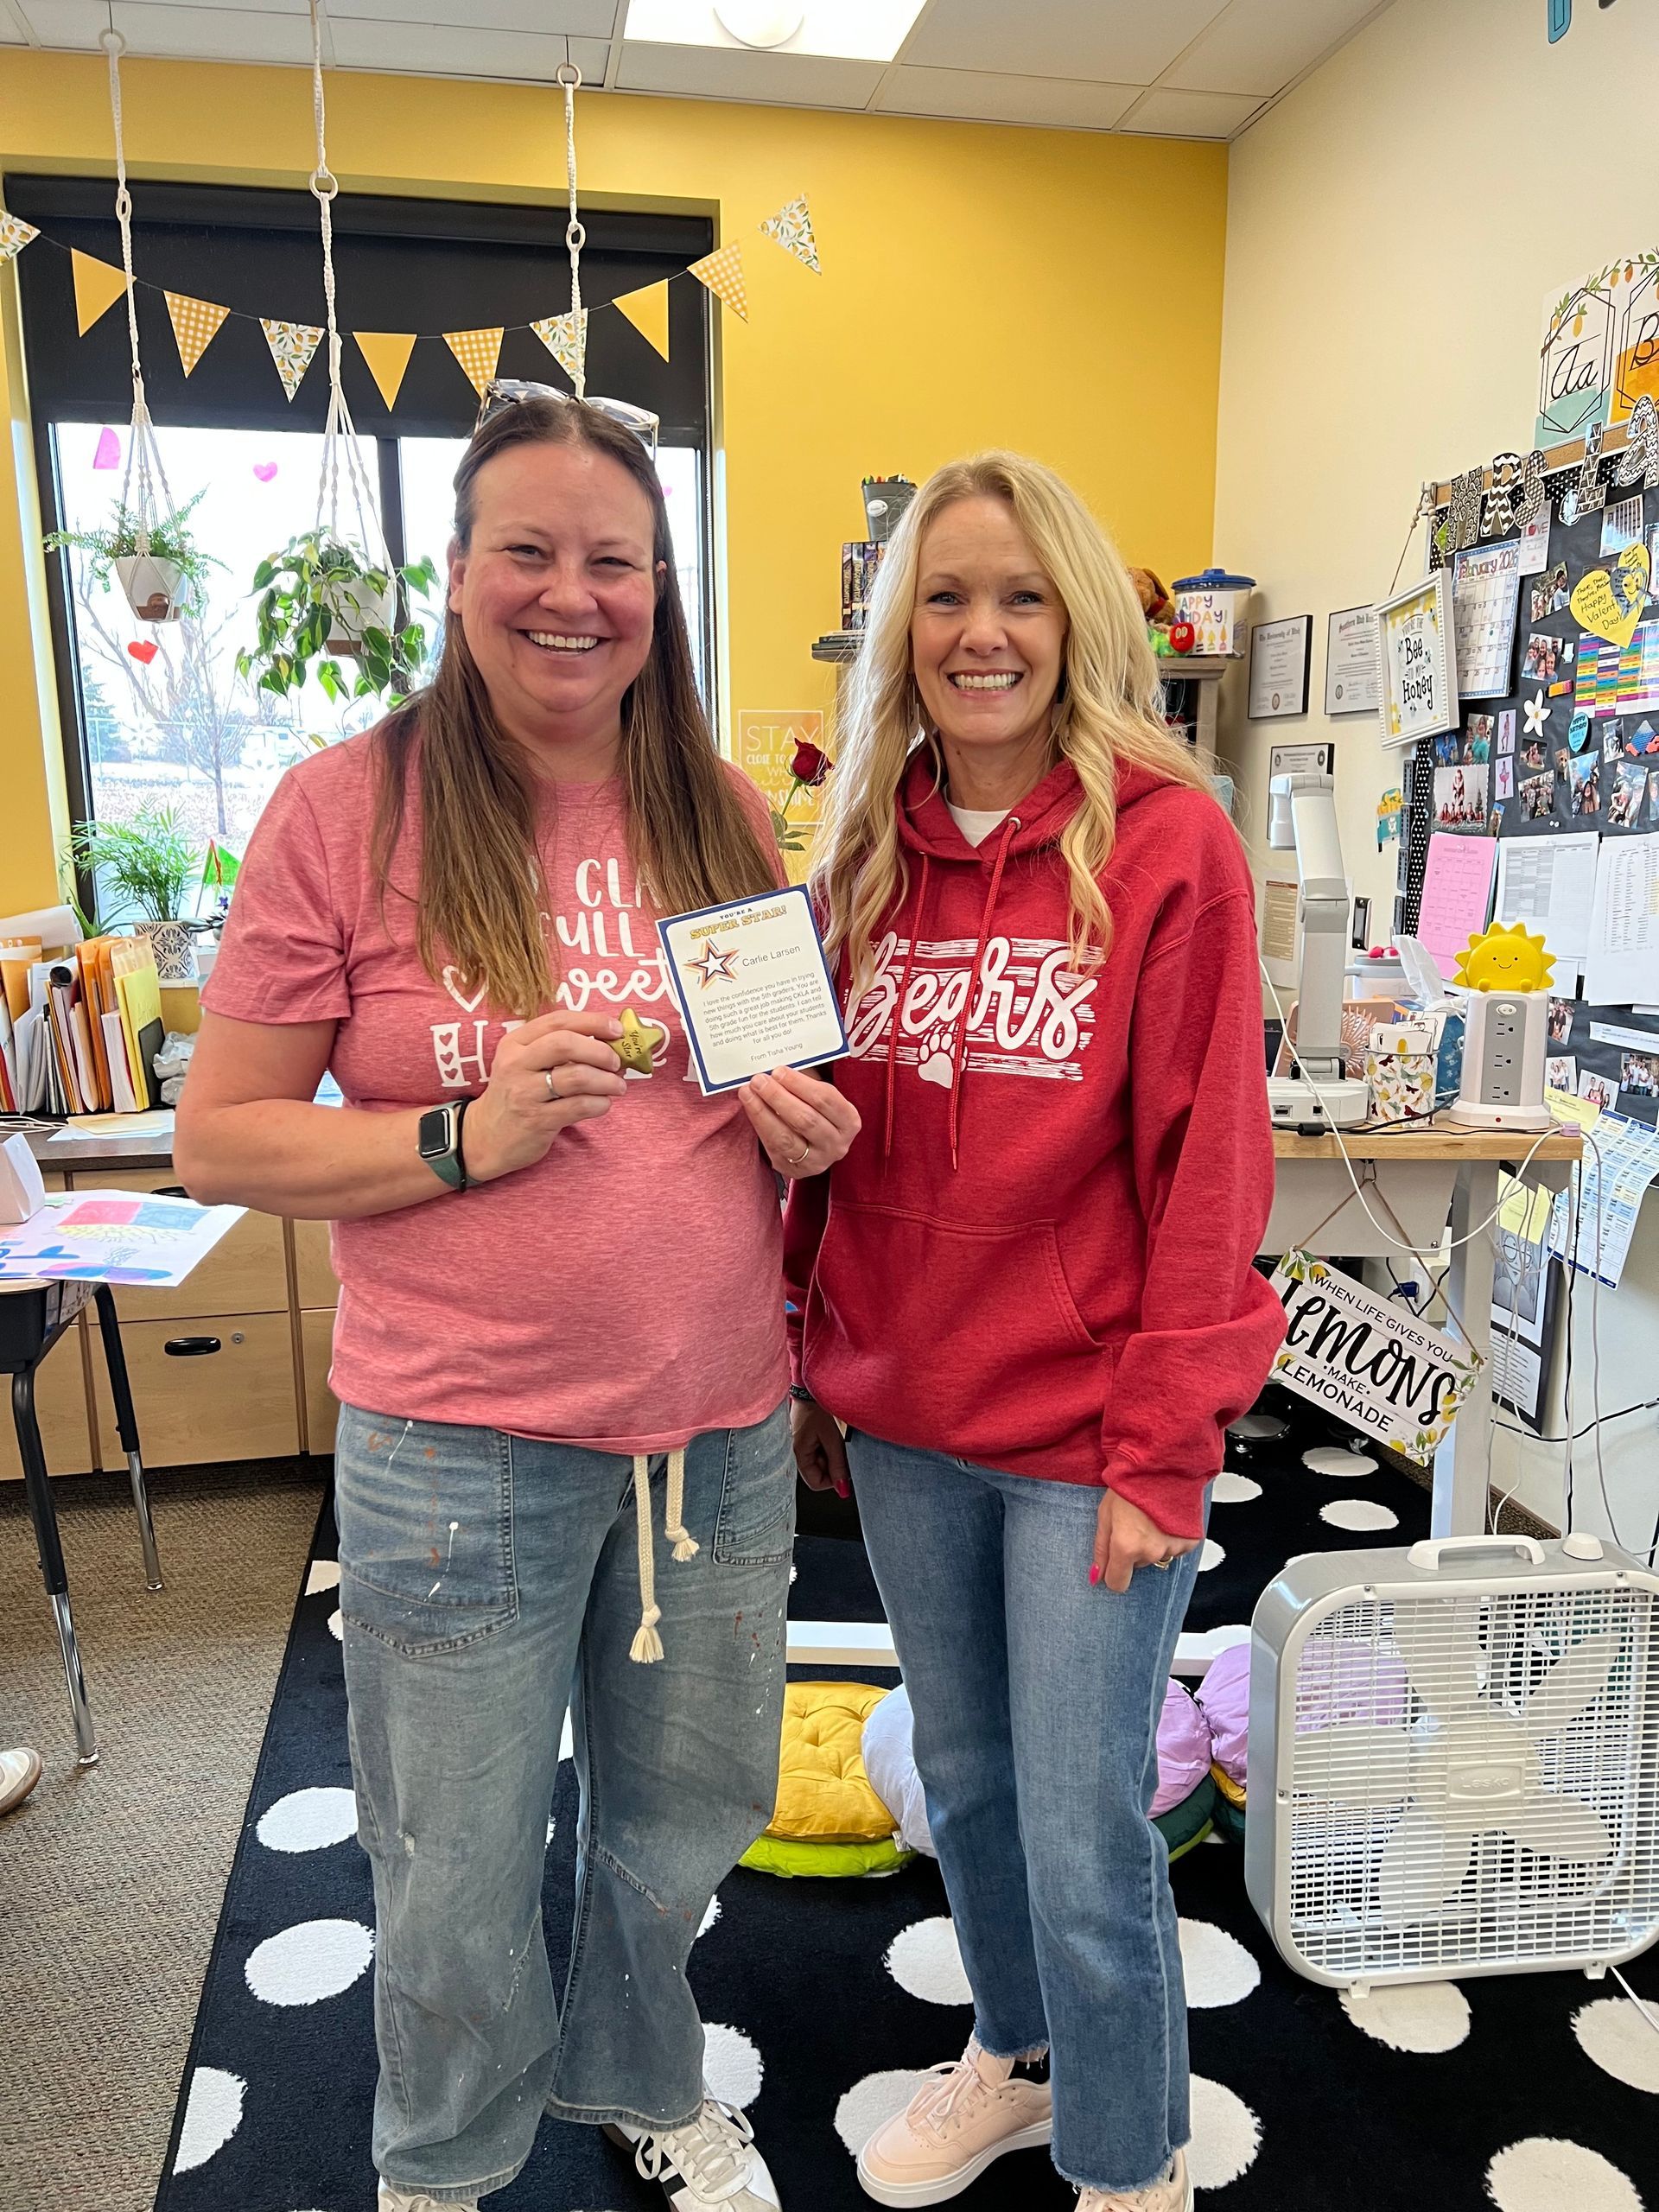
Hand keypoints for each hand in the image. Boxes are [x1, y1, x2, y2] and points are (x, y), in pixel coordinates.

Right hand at [462, 1010, 628, 1184]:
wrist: (485, 1137)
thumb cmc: (516, 1094)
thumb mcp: (524, 1064)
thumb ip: (558, 1049)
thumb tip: (610, 1042)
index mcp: (515, 1043)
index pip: (558, 1021)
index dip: (593, 1021)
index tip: (617, 1029)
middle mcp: (516, 1064)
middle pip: (566, 1044)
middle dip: (600, 1051)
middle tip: (616, 1063)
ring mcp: (525, 1093)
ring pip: (577, 1077)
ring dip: (607, 1080)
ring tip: (617, 1086)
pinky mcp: (536, 1120)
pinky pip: (579, 1106)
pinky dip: (600, 1103)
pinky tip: (603, 1104)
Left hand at [739, 1065, 861, 1179]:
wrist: (816, 1144)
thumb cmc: (816, 1110)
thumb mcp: (819, 1096)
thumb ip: (804, 1083)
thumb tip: (777, 1070)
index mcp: (849, 1121)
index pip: (825, 1099)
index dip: (799, 1084)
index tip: (778, 1071)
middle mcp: (837, 1144)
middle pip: (806, 1119)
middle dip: (778, 1097)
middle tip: (759, 1080)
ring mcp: (817, 1161)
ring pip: (786, 1137)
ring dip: (763, 1112)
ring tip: (748, 1092)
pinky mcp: (796, 1170)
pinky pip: (774, 1148)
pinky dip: (760, 1125)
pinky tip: (750, 1108)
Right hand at [790, 1393, 850, 1499]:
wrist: (810, 1387)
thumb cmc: (817, 1408)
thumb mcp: (832, 1438)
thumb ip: (838, 1465)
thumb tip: (842, 1488)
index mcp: (798, 1455)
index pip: (816, 1483)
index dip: (833, 1480)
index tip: (845, 1469)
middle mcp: (795, 1453)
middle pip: (818, 1473)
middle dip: (832, 1464)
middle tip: (839, 1447)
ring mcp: (799, 1446)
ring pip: (819, 1462)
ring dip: (830, 1454)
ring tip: (833, 1437)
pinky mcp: (804, 1439)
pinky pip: (817, 1451)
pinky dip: (827, 1446)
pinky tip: (829, 1434)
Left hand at [1090, 1490, 1198, 1593]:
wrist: (1162, 1465)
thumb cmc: (1130, 1485)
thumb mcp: (1105, 1514)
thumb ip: (1101, 1549)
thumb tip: (1097, 1577)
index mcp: (1126, 1546)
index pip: (1118, 1583)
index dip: (1113, 1573)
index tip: (1114, 1562)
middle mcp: (1151, 1552)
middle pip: (1137, 1565)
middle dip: (1133, 1550)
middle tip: (1133, 1524)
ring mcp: (1172, 1548)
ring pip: (1156, 1556)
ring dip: (1152, 1543)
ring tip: (1150, 1518)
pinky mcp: (1189, 1542)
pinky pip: (1174, 1549)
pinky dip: (1169, 1538)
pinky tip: (1166, 1519)